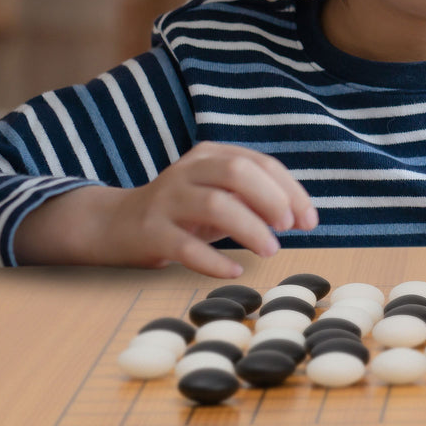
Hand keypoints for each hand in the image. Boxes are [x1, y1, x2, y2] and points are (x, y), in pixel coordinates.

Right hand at [14, 142, 317, 277]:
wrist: (117, 224)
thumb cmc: (185, 210)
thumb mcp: (219, 195)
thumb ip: (254, 198)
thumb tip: (301, 215)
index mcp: (210, 155)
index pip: (259, 163)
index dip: (290, 190)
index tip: (309, 220)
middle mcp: (188, 171)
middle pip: (236, 172)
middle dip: (270, 198)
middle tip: (287, 227)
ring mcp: (167, 200)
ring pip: (214, 205)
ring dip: (249, 228)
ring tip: (270, 250)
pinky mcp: (151, 232)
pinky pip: (185, 247)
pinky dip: (214, 261)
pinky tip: (235, 270)